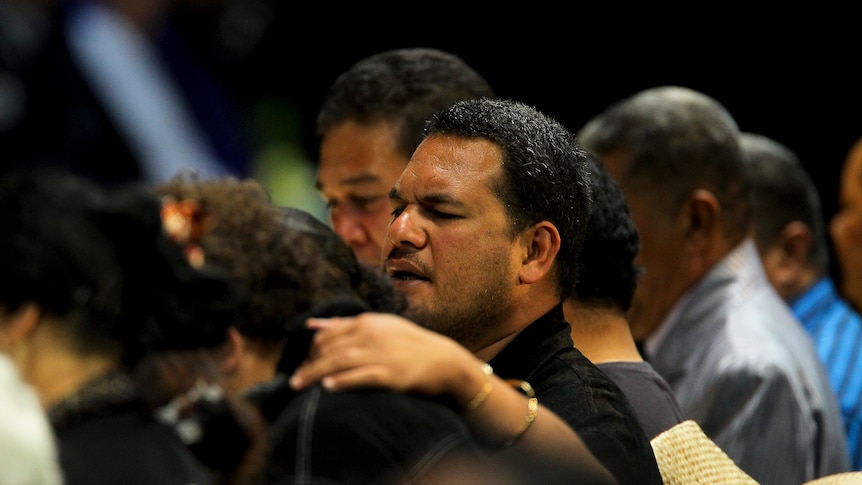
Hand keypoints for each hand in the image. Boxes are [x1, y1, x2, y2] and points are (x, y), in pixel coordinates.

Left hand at [289, 312, 479, 400]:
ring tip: (299, 385)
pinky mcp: (391, 374)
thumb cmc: (409, 344)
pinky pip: (362, 377)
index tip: (304, 364)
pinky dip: (344, 381)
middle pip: (329, 349)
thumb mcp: (379, 326)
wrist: (443, 360)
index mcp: (367, 322)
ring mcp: (381, 354)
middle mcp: (371, 335)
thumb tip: (311, 324)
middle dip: (309, 364)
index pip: (328, 334)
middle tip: (295, 380)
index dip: (311, 350)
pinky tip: (328, 387)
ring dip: (315, 373)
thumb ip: (344, 325)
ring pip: (340, 362)